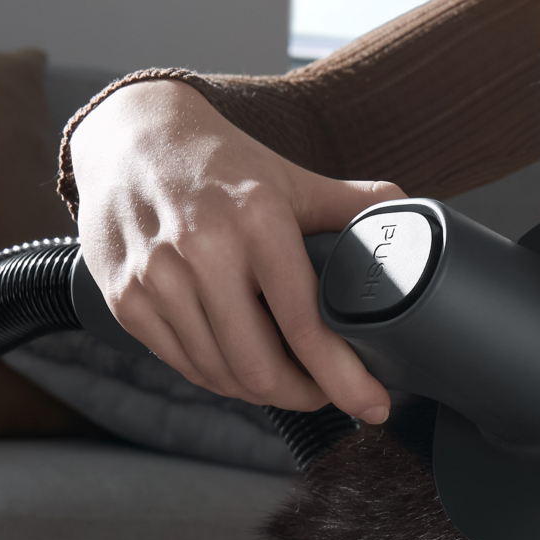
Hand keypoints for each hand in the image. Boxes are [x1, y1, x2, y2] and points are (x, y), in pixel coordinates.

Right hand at [69, 79, 403, 418]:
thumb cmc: (222, 163)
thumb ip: (353, 205)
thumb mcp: (292, 178)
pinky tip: (239, 362)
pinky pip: (184, 366)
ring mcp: (156, 278)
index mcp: (257, 218)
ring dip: (262, 392)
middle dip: (305, 396)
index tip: (373, 404)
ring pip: (220, 375)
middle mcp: (201, 249)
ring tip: (287, 379)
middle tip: (327, 392)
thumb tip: (414, 219)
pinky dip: (219, 377)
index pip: (306, 324)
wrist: (131, 135)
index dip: (345, 379)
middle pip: (260, 368)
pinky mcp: (126, 300)